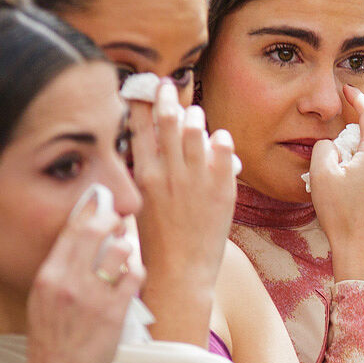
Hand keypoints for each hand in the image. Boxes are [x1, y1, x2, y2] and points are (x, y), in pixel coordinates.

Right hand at [19, 184, 143, 362]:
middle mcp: (69, 282)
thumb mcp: (42, 298)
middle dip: (111, 218)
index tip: (99, 200)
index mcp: (48, 276)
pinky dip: (136, 268)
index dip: (89, 209)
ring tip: (125, 250)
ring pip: (121, 249)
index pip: (70, 228)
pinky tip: (132, 271)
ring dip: (127, 245)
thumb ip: (59, 268)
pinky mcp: (115, 311)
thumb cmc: (51, 339)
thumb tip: (78, 236)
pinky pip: (134, 275)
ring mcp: (94, 296)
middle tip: (117, 219)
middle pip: (96, 230)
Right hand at [128, 79, 238, 344]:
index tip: (146, 88)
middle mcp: (170, 174)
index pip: (140, 128)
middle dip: (168, 99)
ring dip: (195, 117)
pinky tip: (221, 137)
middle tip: (169, 87)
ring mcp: (197, 181)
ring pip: (197, 132)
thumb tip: (144, 149)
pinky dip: (222, 141)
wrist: (179, 275)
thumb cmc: (154, 246)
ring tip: (195, 113)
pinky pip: (225, 153)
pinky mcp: (223, 190)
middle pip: (168, 122)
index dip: (143, 103)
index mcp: (144, 177)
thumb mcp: (139, 206)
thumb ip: (143, 177)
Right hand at [308, 88, 363, 287]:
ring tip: (334, 185)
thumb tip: (332, 144)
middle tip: (328, 161)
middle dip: (347, 143)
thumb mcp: (321, 175)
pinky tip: (345, 196)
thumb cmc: (342, 216)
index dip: (357, 99)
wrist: (363, 252)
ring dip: (352, 162)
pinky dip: (359, 175)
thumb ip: (324, 147)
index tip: (347, 90)